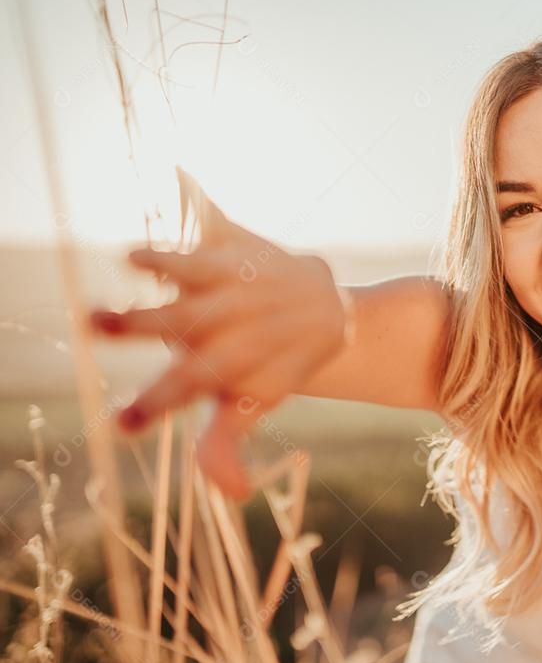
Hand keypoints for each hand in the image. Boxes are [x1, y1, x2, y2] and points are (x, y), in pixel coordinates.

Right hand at [89, 169, 349, 499]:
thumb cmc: (272, 367)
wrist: (328, 315)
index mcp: (227, 364)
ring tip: (132, 257)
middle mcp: (228, 320)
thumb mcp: (252, 406)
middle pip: (180, 324)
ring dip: (163, 262)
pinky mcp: (234, 242)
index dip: (155, 406)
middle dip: (140, 324)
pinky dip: (195, 194)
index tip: (120, 424)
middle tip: (94, 324)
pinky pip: (213, 215)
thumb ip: (227, 446)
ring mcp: (232, 278)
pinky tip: (177, 169)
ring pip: (195, 269)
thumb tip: (234, 493)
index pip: (185, 388)